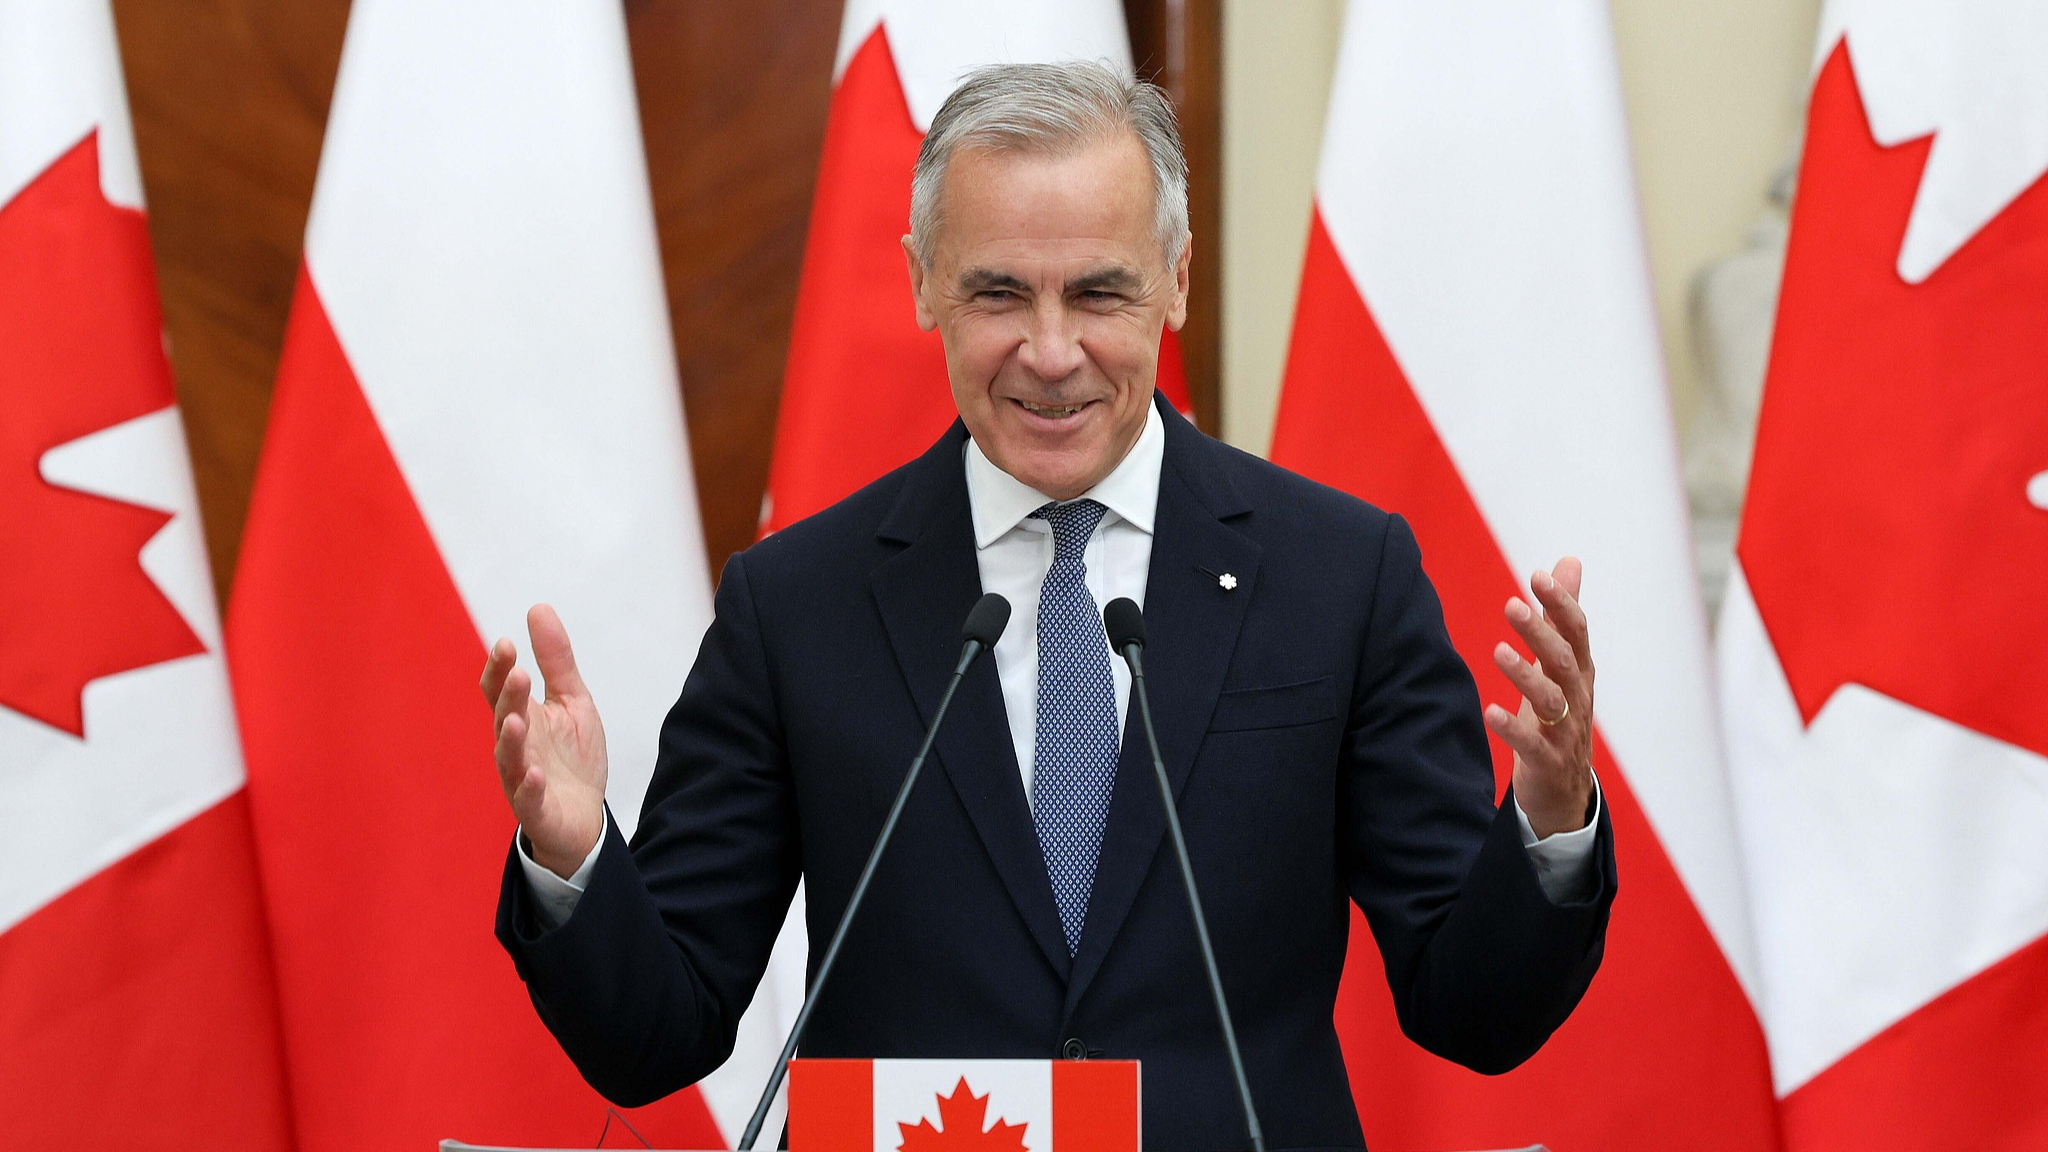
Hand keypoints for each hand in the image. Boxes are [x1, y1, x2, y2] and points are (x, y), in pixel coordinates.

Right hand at [480, 604, 607, 877]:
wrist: (584, 817)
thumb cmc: (571, 756)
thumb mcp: (572, 701)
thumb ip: (556, 660)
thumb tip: (538, 607)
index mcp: (522, 716)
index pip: (500, 688)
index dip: (499, 668)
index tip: (506, 643)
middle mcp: (515, 745)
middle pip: (503, 716)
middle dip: (510, 696)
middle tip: (519, 673)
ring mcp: (521, 778)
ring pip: (508, 757)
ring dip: (511, 739)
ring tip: (517, 720)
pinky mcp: (536, 809)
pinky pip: (527, 799)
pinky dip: (529, 787)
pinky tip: (535, 774)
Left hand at [1484, 558, 1595, 838]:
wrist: (1564, 788)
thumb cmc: (1559, 714)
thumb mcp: (1562, 663)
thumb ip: (1561, 615)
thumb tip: (1568, 561)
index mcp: (1579, 671)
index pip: (1577, 631)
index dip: (1560, 604)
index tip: (1537, 576)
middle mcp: (1577, 697)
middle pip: (1564, 661)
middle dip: (1540, 633)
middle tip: (1512, 605)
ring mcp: (1564, 731)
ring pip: (1551, 701)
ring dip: (1525, 675)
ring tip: (1498, 651)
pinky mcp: (1546, 760)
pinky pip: (1531, 744)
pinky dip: (1512, 729)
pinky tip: (1491, 712)